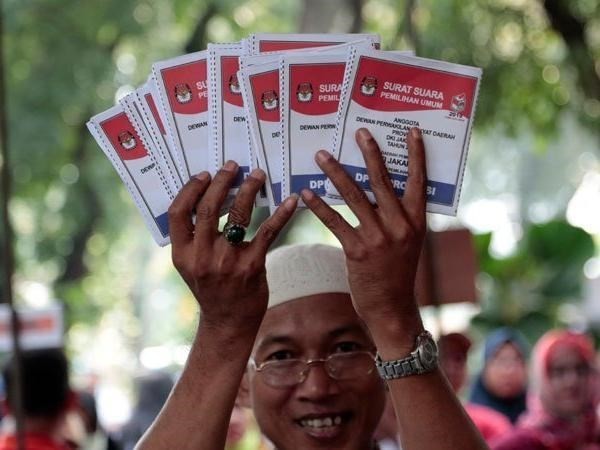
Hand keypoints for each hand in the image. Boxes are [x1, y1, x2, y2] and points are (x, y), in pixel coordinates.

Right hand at [168, 161, 297, 330]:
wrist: (228, 322)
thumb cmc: (211, 288)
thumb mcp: (191, 265)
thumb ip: (194, 237)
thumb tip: (208, 196)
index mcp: (182, 254)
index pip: (178, 212)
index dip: (190, 189)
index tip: (204, 174)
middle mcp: (201, 257)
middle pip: (209, 208)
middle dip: (222, 182)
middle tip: (233, 166)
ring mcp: (227, 262)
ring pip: (238, 215)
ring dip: (249, 190)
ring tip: (257, 175)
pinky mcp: (252, 266)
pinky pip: (268, 231)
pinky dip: (281, 213)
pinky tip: (292, 200)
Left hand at [301, 128, 426, 351]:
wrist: (392, 308)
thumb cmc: (397, 273)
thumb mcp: (407, 243)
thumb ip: (396, 217)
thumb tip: (376, 190)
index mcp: (417, 221)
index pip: (419, 181)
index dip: (416, 156)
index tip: (411, 131)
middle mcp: (400, 226)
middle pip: (383, 181)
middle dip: (370, 153)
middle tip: (359, 131)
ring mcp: (379, 238)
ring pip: (355, 196)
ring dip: (336, 173)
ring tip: (322, 155)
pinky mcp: (357, 251)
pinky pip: (335, 221)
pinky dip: (320, 206)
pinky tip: (306, 193)